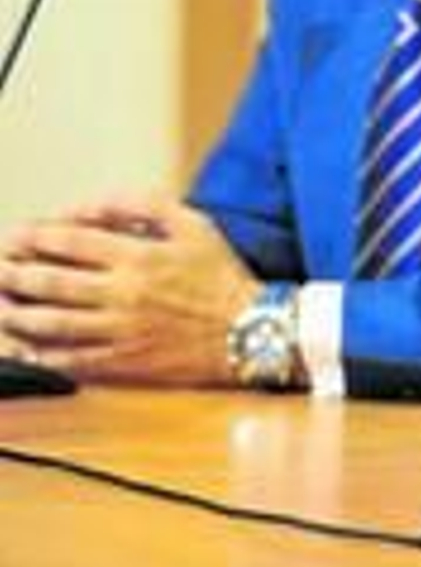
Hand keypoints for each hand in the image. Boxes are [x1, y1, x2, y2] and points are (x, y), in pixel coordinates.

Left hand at [0, 194, 258, 385]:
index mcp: (140, 256)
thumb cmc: (221, 276)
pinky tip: (23, 346)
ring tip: (0, 306)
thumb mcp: (194, 224)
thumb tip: (96, 204)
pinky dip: (41, 354)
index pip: (72, 242)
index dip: (37, 237)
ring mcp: (120, 331)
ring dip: (17, 313)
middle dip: (14, 273)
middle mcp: (124, 293)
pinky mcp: (123, 362)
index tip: (18, 235)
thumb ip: (143, 205)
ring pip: (52, 323)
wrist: (250, 330)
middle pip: (51, 282)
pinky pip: (71, 359)